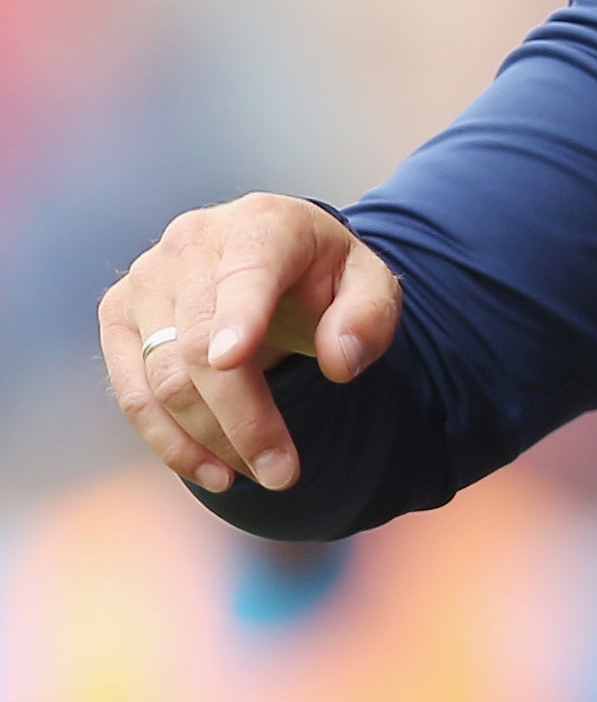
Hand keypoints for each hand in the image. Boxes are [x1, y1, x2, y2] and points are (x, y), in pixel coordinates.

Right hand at [98, 196, 399, 493]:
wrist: (272, 256)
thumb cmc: (326, 275)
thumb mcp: (371, 285)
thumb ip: (368, 317)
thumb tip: (340, 363)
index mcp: (261, 224)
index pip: (245, 272)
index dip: (238, 315)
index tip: (234, 358)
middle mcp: (190, 243)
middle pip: (199, 345)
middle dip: (243, 418)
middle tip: (286, 475)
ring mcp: (145, 279)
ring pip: (162, 378)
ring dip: (209, 439)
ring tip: (262, 477)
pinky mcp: (120, 317)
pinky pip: (133, 392)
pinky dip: (170, 441)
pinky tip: (213, 473)